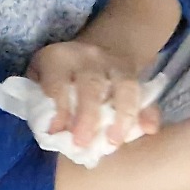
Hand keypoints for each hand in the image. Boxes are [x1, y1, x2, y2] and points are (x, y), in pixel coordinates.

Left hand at [26, 39, 158, 149]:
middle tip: (83, 143)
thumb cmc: (60, 72)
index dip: (58, 110)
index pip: (58, 84)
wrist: (97, 46)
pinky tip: (149, 130)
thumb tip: (50, 131)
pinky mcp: (134, 72)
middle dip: (87, 117)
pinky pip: (144, 92)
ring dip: (121, 117)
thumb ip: (41, 100)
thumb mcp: (41, 77)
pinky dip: (148, 112)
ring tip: (114, 142)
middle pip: (91, 86)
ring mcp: (114, 63)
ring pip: (124, 87)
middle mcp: (88, 57)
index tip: (56, 133)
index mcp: (58, 58)